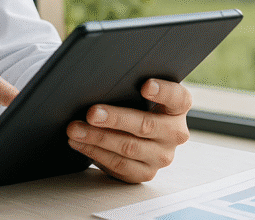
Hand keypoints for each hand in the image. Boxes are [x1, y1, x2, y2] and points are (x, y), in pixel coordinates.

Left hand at [66, 79, 191, 182]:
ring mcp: (162, 156)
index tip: (145, 86)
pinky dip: (95, 153)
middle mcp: (175, 133)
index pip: (178, 98)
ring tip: (76, 129)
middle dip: (115, 118)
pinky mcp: (145, 172)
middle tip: (92, 113)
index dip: (163, 91)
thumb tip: (98, 82)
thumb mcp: (137, 94)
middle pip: (146, 125)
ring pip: (128, 147)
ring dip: (98, 138)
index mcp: (177, 108)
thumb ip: (128, 86)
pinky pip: (119, 165)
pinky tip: (80, 143)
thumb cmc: (134, 105)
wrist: (136, 134)